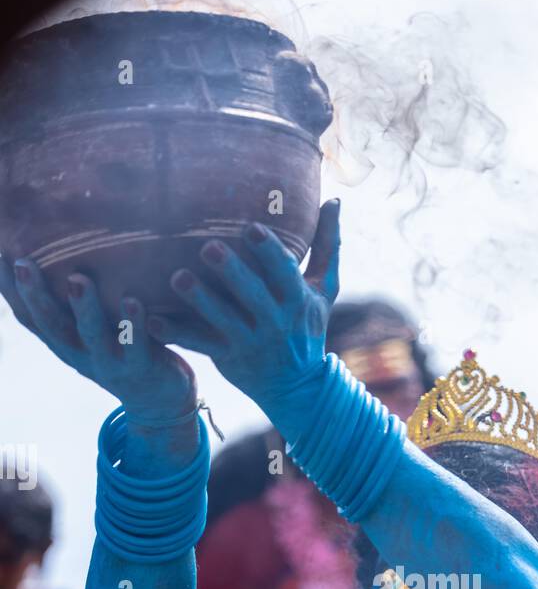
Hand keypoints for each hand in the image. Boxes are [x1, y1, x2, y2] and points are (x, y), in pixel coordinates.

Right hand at [0, 255, 194, 422]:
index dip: (10, 290)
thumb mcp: (88, 328)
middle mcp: (79, 352)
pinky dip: (134, 325)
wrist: (159, 400)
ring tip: (77, 280)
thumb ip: (69, 300)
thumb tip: (51, 254)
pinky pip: (137, 346)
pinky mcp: (142, 367)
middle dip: (36, 295)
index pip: (29, 315)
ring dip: (85, 308)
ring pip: (93, 336)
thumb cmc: (120, 348)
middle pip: (52, 325)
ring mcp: (110, 362)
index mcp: (62, 340)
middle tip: (22, 263)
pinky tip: (133, 301)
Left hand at [147, 199, 340, 412]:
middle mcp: (275, 322)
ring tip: (177, 278)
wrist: (299, 388)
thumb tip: (335, 200)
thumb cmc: (307, 327)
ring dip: (200, 300)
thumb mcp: (324, 291)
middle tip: (208, 248)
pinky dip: (177, 335)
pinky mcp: (228, 358)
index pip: (285, 273)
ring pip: (223, 321)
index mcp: (297, 300)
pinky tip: (152, 322)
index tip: (251, 227)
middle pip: (254, 296)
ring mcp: (250, 342)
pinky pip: (200, 346)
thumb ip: (327, 247)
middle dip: (233, 273)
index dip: (270, 251)